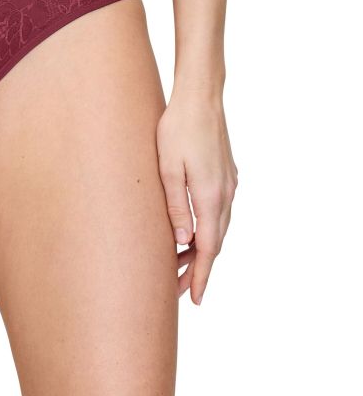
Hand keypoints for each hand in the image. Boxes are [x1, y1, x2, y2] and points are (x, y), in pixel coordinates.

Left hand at [157, 86, 237, 304]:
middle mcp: (225, 194)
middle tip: (181, 289)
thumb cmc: (177, 128)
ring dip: (203, 248)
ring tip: (181, 264)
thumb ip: (174, 206)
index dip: (202, 275)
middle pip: (216, 242)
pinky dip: (208, 228)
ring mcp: (229, 183)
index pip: (208, 248)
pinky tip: (193, 230)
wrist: (201, 97)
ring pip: (218, 227)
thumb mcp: (167, 168)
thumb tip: (183, 242)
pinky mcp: (226, 174)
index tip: (195, 299)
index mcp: (210, 196)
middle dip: (199, 268)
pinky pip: (219, 211)